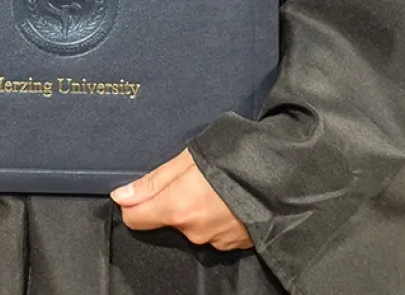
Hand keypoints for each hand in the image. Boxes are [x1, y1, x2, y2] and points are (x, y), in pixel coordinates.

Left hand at [111, 149, 252, 250]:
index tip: (139, 190)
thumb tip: (121, 196)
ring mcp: (216, 241)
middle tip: (188, 176)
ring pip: (189, 224)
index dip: (133, 203)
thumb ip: (153, 181)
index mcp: (178, 209)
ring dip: (193, 207)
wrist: (284, 177)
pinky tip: (225, 197)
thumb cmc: (233, 159)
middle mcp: (194, 232)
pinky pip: (211, 230)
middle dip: (170, 200)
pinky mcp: (234, 244)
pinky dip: (212, 215)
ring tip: (211, 184)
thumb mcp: (188, 159)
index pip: (135, 219)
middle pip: (165, 218)